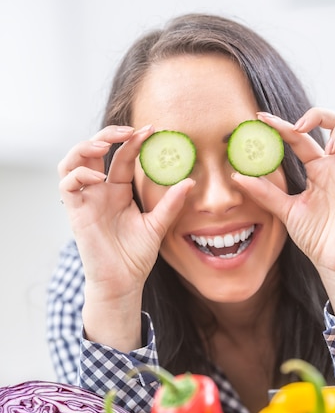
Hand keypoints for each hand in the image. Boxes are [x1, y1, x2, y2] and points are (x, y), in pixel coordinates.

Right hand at [58, 124, 194, 348]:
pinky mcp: (75, 212)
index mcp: (117, 190)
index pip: (121, 156)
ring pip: (72, 161)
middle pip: (92, 150)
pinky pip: (67, 184)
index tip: (151, 130)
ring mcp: (86, 200)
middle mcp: (99, 191)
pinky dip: (79, 174)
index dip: (133, 141)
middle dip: (107, 134)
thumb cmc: (136, 256)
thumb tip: (190, 182)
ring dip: (85, 147)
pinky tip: (99, 178)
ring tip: (105, 144)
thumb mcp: (158, 225)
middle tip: (128, 130)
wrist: (123, 282)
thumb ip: (170, 204)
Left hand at [232, 108, 334, 316]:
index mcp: (317, 170)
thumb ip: (264, 192)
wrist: (333, 262)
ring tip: (326, 148)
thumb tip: (237, 175)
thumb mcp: (284, 210)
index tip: (259, 118)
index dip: (281, 125)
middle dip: (320, 114)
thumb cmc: (315, 237)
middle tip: (297, 126)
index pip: (301, 137)